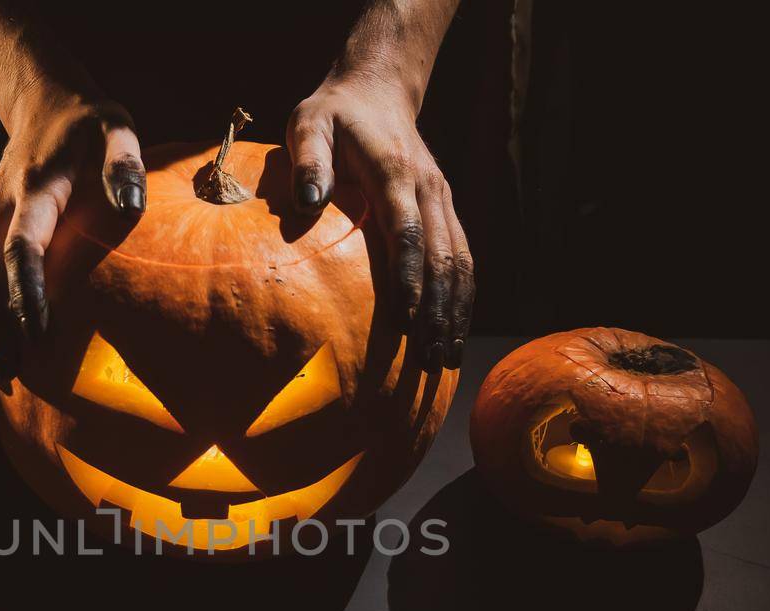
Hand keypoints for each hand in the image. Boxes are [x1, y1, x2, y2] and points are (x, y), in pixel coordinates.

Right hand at [0, 90, 145, 386]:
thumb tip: (131, 204)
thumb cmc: (91, 124)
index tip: (38, 336)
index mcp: (35, 190)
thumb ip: (124, 164)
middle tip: (9, 375)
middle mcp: (1, 208)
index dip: (27, 295)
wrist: (44, 102)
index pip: (23, 250)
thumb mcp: (117, 130)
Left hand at [287, 73, 473, 370]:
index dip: (409, 279)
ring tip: (444, 360)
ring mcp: (443, 200)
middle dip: (438, 312)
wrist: (377, 90)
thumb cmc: (333, 115)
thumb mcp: (308, 124)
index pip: (408, 233)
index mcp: (396, 174)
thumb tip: (308, 203)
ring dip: (456, 312)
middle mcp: (429, 190)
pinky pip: (461, 258)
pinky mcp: (446, 210)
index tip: (403, 322)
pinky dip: (461, 298)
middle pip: (443, 258)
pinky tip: (452, 332)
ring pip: (461, 263)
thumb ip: (308, 160)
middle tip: (427, 361)